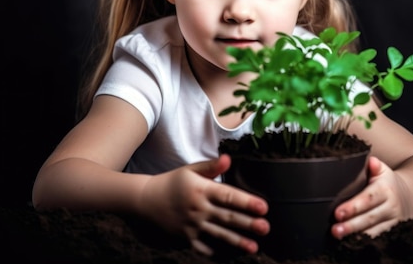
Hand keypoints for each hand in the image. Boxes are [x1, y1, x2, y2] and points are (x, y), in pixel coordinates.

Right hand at [139, 154, 269, 255]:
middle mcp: (199, 209)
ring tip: (254, 247)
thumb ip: (211, 167)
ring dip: (237, 241)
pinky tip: (231, 256)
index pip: (228, 196)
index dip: (246, 202)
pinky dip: (217, 253)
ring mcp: (192, 225)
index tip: (263, 207)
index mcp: (202, 190)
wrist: (146, 200)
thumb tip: (229, 158)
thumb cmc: (174, 182)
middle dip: (247, 223)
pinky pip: (204, 247)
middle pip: (227, 217)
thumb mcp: (190, 170)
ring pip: (219, 235)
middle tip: (265, 227)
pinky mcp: (186, 238)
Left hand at [331, 155, 409, 238]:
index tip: (337, 213)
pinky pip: (376, 237)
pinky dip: (363, 241)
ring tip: (338, 236)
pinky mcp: (390, 231)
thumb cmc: (386, 182)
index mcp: (385, 189)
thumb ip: (374, 166)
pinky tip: (349, 242)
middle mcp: (390, 206)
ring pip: (372, 231)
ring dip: (354, 235)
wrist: (408, 196)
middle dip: (351, 225)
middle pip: (369, 218)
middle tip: (334, 230)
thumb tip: (371, 161)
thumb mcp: (383, 170)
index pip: (368, 199)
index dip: (353, 207)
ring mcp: (392, 221)